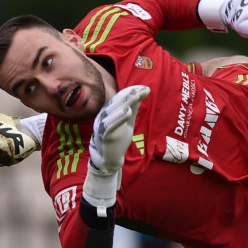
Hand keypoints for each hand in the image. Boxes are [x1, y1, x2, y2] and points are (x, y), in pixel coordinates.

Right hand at [84, 85, 149, 212]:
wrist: (108, 159)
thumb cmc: (117, 139)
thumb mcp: (127, 121)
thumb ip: (133, 108)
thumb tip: (142, 92)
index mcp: (109, 111)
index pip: (120, 98)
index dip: (132, 92)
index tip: (145, 88)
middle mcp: (103, 116)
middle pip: (116, 102)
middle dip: (130, 95)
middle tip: (142, 90)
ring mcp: (102, 126)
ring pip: (112, 112)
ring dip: (124, 103)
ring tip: (135, 97)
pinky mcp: (104, 136)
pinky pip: (109, 125)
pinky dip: (118, 118)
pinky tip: (127, 112)